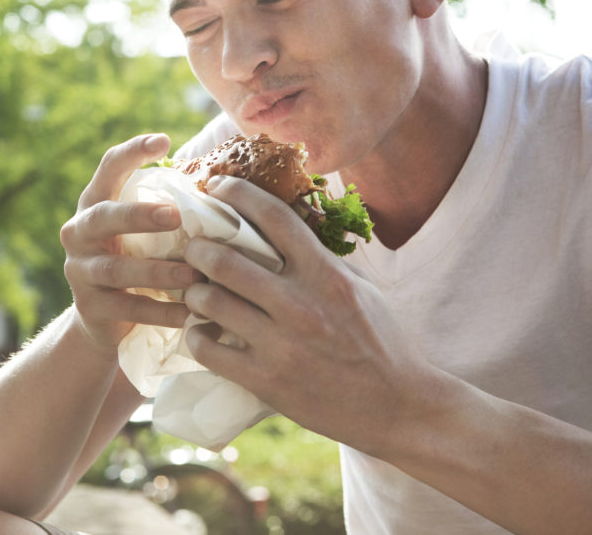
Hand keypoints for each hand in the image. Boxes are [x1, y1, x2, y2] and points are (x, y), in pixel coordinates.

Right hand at [60, 134, 201, 353]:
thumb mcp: (142, 231)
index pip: (108, 169)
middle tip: (175, 215)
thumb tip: (224, 182)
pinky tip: (190, 313)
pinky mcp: (89, 308)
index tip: (163, 141)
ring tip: (194, 275)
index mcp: (95, 204)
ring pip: (116, 269)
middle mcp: (79, 233)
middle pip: (104, 217)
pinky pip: (127, 309)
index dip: (131, 152)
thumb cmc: (136, 260)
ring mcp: (80, 272)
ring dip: (158, 271)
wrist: (102, 321)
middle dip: (139, 215)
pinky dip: (161, 312)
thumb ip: (166, 207)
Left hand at [181, 175, 441, 456]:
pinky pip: (210, 350)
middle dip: (199, 248)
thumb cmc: (382, 341)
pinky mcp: (267, 381)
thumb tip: (284, 228)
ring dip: (194, 292)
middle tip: (194, 249)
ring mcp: (282, 345)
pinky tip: (200, 330)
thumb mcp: (361, 288)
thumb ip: (322, 259)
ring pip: (210, 302)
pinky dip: (197, 335)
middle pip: (226, 260)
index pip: (273, 216)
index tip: (217, 185)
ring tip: (195, 291)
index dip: (237, 193)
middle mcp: (301, 304)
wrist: (398, 406)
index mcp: (326, 274)